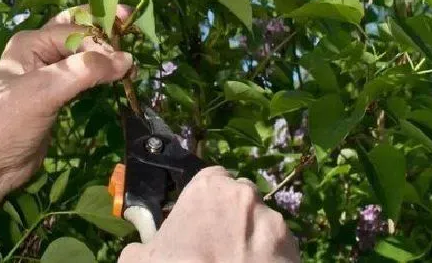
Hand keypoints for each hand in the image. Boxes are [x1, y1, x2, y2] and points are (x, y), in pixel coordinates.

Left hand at [0, 5, 132, 193]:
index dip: (103, 39)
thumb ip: (85, 71)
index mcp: (31, 42)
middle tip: (132, 30)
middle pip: (79, 34)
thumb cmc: (7, 123)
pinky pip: (82, 79)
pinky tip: (114, 78)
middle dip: (105, 32)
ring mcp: (47, 76)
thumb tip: (126, 59)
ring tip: (130, 61)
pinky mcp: (55, 98)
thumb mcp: (44, 91)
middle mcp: (39, 53)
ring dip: (104, 56)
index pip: (76, 31)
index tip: (127, 58)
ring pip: (82, 57)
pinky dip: (99, 76)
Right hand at [119, 166, 299, 262]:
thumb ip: (141, 245)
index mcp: (209, 187)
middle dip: (232, 215)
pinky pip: (279, 247)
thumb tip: (138, 249)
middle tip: (218, 244)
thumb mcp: (141, 258)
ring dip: (252, 236)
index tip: (201, 218)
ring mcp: (272, 221)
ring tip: (237, 261)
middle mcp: (244, 195)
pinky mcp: (293, 247)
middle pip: (240, 197)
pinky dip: (270, 256)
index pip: (213, 177)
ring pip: (261, 222)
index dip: (207, 198)